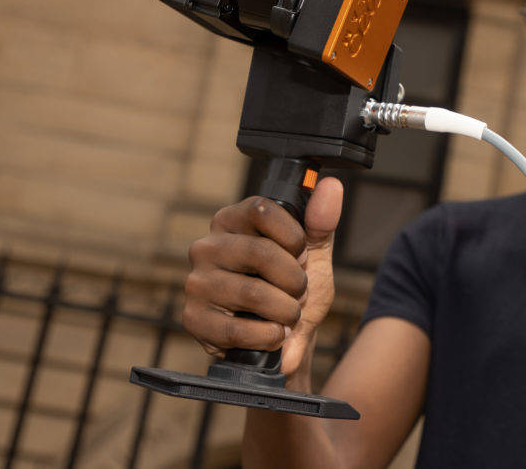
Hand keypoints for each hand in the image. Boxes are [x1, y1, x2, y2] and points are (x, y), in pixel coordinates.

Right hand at [181, 178, 343, 375]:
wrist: (287, 339)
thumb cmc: (293, 288)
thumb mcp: (313, 253)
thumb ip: (321, 220)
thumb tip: (331, 186)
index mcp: (232, 220)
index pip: (262, 210)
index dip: (293, 237)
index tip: (301, 255)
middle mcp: (207, 246)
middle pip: (259, 253)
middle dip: (294, 280)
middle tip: (300, 292)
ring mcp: (196, 282)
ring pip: (252, 293)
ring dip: (285, 311)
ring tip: (289, 315)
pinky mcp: (193, 319)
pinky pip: (236, 330)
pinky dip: (267, 336)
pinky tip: (273, 333)